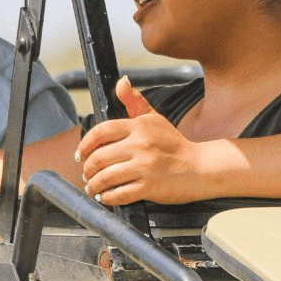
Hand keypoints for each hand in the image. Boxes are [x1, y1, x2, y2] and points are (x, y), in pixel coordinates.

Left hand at [73, 77, 219, 206]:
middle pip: (99, 157)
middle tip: (86, 174)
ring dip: (94, 186)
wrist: (200, 168)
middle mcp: (141, 144)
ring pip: (106, 178)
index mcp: (140, 127)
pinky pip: (119, 195)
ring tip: (93, 188)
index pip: (101, 132)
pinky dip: (108, 198)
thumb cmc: (175, 144)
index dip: (84, 144)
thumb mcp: (156, 119)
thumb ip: (135, 102)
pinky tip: (106, 197)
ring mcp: (146, 166)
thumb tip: (121, 82)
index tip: (79, 154)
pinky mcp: (150, 186)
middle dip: (87, 169)